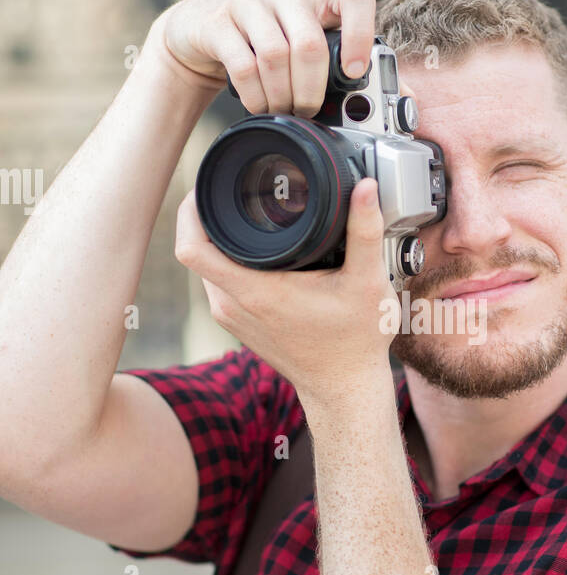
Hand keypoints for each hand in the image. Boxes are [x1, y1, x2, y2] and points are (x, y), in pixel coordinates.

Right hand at [150, 0, 378, 117]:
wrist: (205, 26)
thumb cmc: (266, 39)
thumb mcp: (303, 42)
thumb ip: (333, 62)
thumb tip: (373, 99)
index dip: (360, 33)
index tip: (354, 71)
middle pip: (309, 43)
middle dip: (311, 89)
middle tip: (307, 110)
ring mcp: (250, 3)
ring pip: (276, 56)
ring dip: (282, 96)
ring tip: (282, 110)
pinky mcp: (218, 23)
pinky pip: (243, 67)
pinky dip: (256, 96)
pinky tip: (259, 105)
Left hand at [175, 177, 398, 409]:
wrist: (345, 388)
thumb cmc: (355, 342)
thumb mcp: (368, 282)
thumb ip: (365, 232)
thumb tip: (365, 188)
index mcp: (254, 291)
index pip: (191, 246)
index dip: (190, 210)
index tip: (207, 186)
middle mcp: (232, 305)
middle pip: (195, 249)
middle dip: (206, 215)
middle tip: (232, 189)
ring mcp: (231, 316)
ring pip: (206, 266)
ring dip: (218, 239)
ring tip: (245, 214)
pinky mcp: (237, 323)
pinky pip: (218, 282)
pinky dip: (227, 261)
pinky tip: (255, 248)